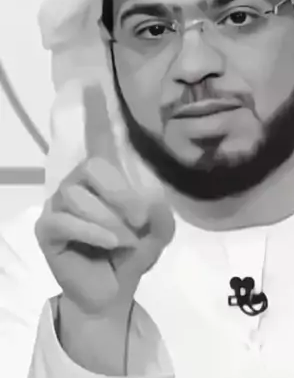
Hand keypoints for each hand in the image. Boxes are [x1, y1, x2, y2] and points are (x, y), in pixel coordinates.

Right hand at [35, 83, 174, 316]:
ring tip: (123, 240)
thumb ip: (161, 216)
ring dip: (109, 219)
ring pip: (80, 196)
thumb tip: (149, 203)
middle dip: (121, 194)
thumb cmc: (131, 255)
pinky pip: (66, 219)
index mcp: (103, 180)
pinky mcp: (48, 230)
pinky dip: (93, 231)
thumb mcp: (157, 234)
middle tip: (138, 221)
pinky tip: (108, 243)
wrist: (112, 292)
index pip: (97, 140)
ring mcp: (59, 206)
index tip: (92, 84)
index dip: (95, 113)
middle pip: (93, 168)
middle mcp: (77, 185)